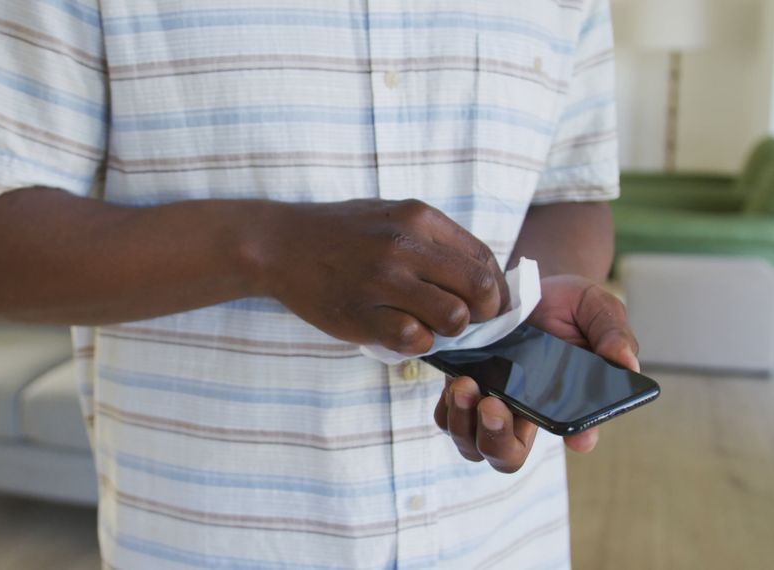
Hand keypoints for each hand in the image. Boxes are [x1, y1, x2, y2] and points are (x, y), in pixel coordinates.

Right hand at [257, 199, 510, 353]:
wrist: (278, 244)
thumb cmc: (339, 233)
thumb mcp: (391, 216)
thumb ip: (433, 241)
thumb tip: (482, 276)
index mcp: (418, 217)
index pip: (484, 258)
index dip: (494, 289)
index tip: (486, 304)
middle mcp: (405, 245)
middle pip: (480, 290)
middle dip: (483, 314)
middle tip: (465, 320)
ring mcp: (383, 280)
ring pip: (453, 318)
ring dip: (448, 330)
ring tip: (427, 323)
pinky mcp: (362, 314)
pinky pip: (415, 340)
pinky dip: (417, 343)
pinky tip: (401, 332)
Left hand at [432, 275, 639, 472]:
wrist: (522, 283)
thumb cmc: (566, 303)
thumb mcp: (597, 307)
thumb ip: (613, 332)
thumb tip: (627, 362)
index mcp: (567, 401)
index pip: (576, 434)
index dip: (577, 437)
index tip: (574, 435)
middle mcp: (528, 413)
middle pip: (507, 456)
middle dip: (497, 439)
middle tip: (494, 404)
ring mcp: (491, 404)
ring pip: (471, 444)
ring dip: (465, 423)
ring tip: (466, 385)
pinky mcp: (460, 390)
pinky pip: (445, 417)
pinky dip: (446, 408)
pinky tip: (455, 380)